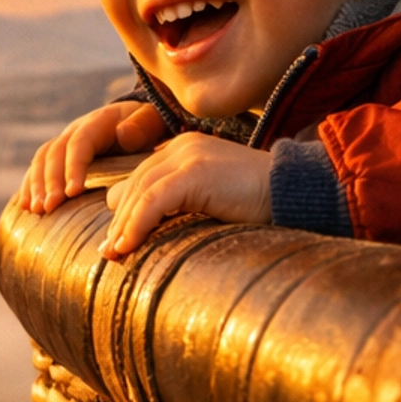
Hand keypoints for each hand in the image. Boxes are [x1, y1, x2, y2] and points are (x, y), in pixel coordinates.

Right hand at [19, 101, 168, 213]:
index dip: (73, 167)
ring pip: (42, 160)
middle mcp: (76, 130)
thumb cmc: (150, 127)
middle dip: (49, 181)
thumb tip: (122, 135)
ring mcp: (65, 142)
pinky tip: (25, 206)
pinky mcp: (61, 157)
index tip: (73, 193)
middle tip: (49, 208)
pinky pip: (38, 168)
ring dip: (35, 185)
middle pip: (54, 153)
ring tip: (36, 210)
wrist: (140, 122)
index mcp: (98, 122)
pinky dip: (30, 185)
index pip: (79, 143)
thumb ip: (143, 126)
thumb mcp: (154, 121)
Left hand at [101, 134, 272, 255]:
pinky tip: (128, 246)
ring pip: (140, 192)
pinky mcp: (195, 172)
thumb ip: (183, 204)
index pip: (142, 178)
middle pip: (136, 184)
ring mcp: (188, 156)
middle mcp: (182, 147)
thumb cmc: (258, 204)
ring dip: (124, 226)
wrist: (292, 192)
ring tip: (114, 254)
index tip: (119, 241)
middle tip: (108, 252)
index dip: (126, 209)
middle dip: (120, 220)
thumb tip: (148, 227)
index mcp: (185, 150)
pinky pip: (153, 200)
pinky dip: (137, 224)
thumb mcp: (211, 200)